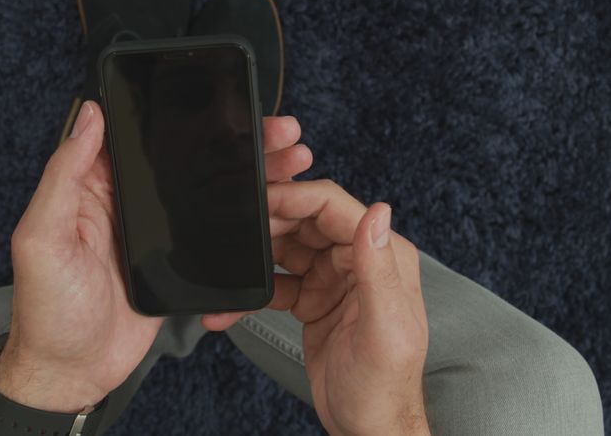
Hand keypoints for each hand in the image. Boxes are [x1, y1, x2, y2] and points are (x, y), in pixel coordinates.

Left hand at [0, 101, 313, 412]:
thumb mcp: (42, 236)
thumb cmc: (46, 310)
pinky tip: (274, 208)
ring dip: (248, 175)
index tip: (225, 103)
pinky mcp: (175, 264)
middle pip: (186, 159)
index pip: (142, 137)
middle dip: (233, 142)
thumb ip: (63, 174)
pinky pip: (213, 232)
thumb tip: (89, 115)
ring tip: (289, 161)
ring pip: (208, 191)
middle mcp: (126, 203)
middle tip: (276, 131)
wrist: (70, 374)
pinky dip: (244, 219)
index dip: (183, 116)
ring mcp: (155, 234)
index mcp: (92, 187)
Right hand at [204, 181, 429, 435]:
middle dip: (267, 226)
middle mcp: (359, 260)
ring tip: (226, 268)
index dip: (294, 198)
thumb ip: (378, 270)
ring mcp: (333, 279)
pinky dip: (251, 294)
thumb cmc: (385, 387)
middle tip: (232, 234)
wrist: (367, 428)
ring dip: (253, 259)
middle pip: (304, 221)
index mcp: (385, 255)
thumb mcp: (384, 329)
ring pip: (285, 249)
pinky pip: (275, 284)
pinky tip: (228, 307)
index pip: (334, 208)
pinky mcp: (312, 299)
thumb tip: (378, 212)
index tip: (259, 200)